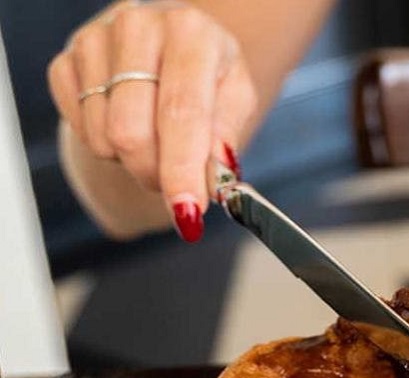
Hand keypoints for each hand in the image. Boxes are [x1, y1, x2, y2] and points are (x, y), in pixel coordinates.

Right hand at [47, 0, 257, 241]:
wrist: (171, 44)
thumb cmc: (209, 75)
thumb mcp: (235, 98)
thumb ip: (225, 141)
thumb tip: (213, 184)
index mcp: (191, 32)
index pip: (182, 112)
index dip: (182, 169)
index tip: (187, 212)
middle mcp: (138, 26)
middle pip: (132, 132)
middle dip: (155, 173)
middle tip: (174, 182)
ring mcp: (94, 40)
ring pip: (102, 137)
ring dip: (132, 159)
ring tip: (156, 140)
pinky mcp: (65, 60)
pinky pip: (78, 129)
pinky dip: (105, 144)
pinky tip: (125, 123)